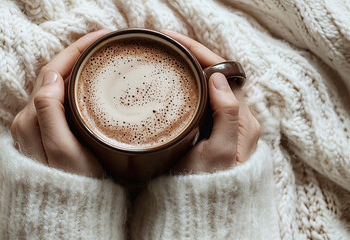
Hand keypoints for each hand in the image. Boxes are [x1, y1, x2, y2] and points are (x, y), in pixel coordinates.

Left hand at [10, 30, 110, 177]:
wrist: (67, 215)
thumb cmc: (71, 186)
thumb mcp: (62, 151)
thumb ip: (51, 114)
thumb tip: (51, 76)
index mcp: (31, 120)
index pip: (52, 72)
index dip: (75, 51)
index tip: (100, 38)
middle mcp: (30, 119)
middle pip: (53, 75)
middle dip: (77, 54)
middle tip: (105, 44)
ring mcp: (38, 126)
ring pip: (56, 85)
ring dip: (75, 67)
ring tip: (99, 57)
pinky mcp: (48, 132)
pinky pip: (59, 99)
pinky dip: (74, 84)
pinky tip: (88, 82)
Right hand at [162, 30, 260, 173]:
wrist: (204, 210)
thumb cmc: (211, 185)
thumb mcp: (220, 151)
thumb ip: (227, 114)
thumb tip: (217, 78)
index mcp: (243, 120)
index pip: (223, 74)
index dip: (200, 54)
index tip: (175, 42)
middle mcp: (236, 119)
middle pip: (215, 76)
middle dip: (193, 57)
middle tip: (167, 47)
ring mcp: (222, 125)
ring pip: (207, 87)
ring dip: (189, 70)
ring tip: (168, 59)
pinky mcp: (209, 132)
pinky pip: (200, 100)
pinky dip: (186, 87)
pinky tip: (172, 84)